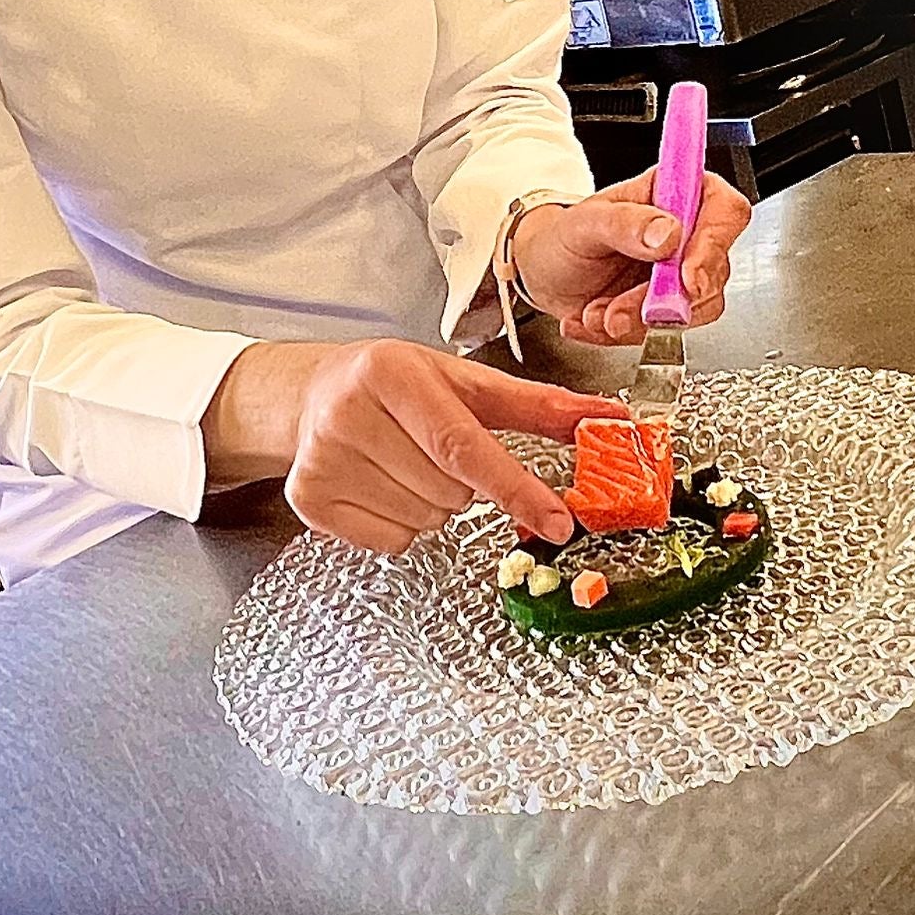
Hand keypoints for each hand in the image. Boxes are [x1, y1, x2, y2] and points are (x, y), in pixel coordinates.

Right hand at [200, 337, 626, 554]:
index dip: (515, 487)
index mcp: (393, 372)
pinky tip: (383, 485)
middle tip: (437, 450)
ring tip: (406, 463)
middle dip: (463, 484)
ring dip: (433, 505)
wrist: (314, 392)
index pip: (464, 445)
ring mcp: (324, 458)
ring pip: (423, 521)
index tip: (558, 520)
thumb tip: (606, 418)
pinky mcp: (308, 499)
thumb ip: (539, 405)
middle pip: (449, 491)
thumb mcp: (466, 381)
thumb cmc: (398, 384)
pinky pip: (389, 543)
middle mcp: (350, 411)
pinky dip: (399, 526)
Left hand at [511, 168, 750, 347]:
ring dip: (640, 321)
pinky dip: (626, 335)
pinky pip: (666, 333)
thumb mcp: (585, 222)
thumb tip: (668, 234)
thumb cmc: (563, 236)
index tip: (687, 278)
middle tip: (622, 308)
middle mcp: (688, 234)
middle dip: (666, 299)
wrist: (542, 272)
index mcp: (675, 193)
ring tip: (598, 312)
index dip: (715, 244)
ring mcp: (681, 274)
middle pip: (714, 269)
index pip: (725, 211)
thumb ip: (625, 223)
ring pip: (693, 309)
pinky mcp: (669, 309)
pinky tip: (594, 319)